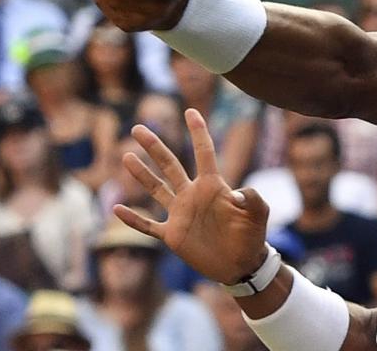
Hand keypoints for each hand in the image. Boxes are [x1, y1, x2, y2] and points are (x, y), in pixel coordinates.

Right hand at [115, 109, 270, 284]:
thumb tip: (239, 192)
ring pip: (156, 189)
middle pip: (170, 165)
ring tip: (126, 156)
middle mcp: (192, 195)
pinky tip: (117, 208)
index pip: (203, 153)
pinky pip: (149, 226)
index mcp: (212, 186)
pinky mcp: (173, 235)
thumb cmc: (253, 236)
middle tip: (138, 128)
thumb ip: (254, 200)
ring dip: (141, 174)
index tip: (191, 111)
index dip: (198, 132)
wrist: (242, 265)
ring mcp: (180, 214)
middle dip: (154, 147)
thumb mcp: (259, 215)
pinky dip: (133, 219)